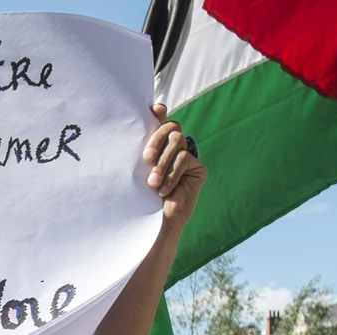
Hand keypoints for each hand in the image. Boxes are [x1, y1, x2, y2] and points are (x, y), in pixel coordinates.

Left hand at [143, 103, 206, 229]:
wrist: (154, 222)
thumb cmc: (141, 196)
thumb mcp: (138, 167)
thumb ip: (144, 146)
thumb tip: (149, 118)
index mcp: (159, 145)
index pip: (162, 121)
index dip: (160, 114)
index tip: (155, 110)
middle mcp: (175, 148)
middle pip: (172, 127)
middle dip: (157, 139)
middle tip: (146, 158)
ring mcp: (188, 157)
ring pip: (177, 142)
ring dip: (162, 162)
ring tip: (152, 181)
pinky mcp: (198, 169)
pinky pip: (185, 159)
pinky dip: (172, 174)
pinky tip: (163, 190)